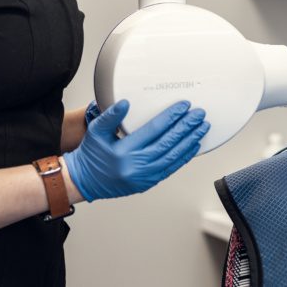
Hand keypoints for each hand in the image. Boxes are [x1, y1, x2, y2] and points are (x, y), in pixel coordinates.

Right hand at [63, 100, 208, 201]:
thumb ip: (111, 116)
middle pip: (168, 143)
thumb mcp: (96, 131)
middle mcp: (136, 166)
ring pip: (173, 157)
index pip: (154, 130)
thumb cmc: (91, 155)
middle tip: (199, 115)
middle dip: (186, 127)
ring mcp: (143, 177)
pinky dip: (184, 157)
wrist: (85, 180)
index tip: (183, 106)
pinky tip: (193, 146)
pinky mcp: (147, 183)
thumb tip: (125, 103)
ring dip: (189, 141)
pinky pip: (170, 168)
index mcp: (124, 151)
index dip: (171, 117)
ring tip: (201, 128)